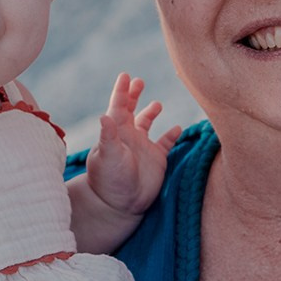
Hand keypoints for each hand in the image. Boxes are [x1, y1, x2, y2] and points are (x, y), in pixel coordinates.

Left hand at [85, 73, 179, 217]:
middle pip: (131, 110)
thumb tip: (103, 115)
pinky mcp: (156, 159)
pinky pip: (166, 143)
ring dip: (151, 113)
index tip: (125, 75)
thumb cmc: (110, 181)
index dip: (122, 90)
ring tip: (157, 104)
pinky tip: (177, 128)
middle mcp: (129, 136)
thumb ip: (108, 136)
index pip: (118, 105)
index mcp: (116, 131)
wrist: (120, 205)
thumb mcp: (107, 157)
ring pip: (147, 124)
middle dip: (134, 95)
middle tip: (139, 81)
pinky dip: (172, 135)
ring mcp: (143, 147)